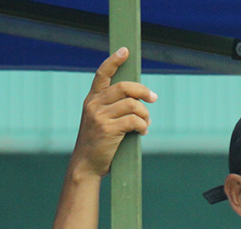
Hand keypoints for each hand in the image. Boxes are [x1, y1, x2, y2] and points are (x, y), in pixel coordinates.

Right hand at [69, 47, 156, 178]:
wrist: (86, 165)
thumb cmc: (98, 143)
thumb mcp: (98, 120)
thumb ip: (112, 107)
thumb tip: (139, 100)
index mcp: (91, 99)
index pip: (102, 74)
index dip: (114, 60)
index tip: (125, 50)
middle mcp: (94, 104)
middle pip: (125, 87)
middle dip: (143, 91)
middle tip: (153, 98)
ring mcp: (100, 116)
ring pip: (133, 105)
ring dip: (145, 114)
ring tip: (146, 123)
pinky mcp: (108, 129)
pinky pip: (134, 121)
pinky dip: (143, 126)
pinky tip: (143, 132)